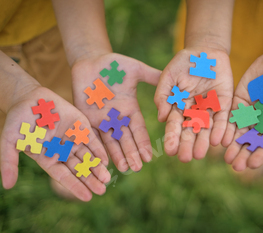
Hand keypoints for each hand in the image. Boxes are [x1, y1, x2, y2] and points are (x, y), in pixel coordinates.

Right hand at [0, 87, 110, 200]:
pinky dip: (99, 149)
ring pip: (87, 156)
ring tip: (107, 178)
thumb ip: (10, 162)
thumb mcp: (10, 141)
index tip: (88, 197)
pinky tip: (106, 159)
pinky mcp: (81, 126)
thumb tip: (7, 186)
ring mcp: (73, 139)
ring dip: (97, 167)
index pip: (64, 176)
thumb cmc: (17, 120)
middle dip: (90, 180)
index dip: (75, 186)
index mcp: (48, 158)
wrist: (28, 97)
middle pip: (78, 169)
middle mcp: (62, 151)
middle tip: (102, 190)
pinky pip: (91, 140)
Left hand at [71, 53, 160, 171]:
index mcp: (130, 109)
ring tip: (123, 168)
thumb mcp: (136, 70)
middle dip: (131, 153)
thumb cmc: (114, 64)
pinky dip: (96, 146)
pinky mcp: (85, 117)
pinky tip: (101, 159)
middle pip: (125, 139)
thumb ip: (152, 78)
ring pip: (109, 140)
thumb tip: (174, 84)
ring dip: (116, 154)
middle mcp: (116, 117)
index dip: (143, 143)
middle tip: (137, 168)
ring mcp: (101, 119)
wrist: (90, 60)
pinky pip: (91, 134)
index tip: (149, 156)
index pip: (138, 129)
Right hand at [154, 47, 233, 161]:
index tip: (169, 150)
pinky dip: (222, 130)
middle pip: (191, 131)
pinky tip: (219, 142)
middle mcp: (194, 111)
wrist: (206, 51)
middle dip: (188, 144)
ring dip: (204, 141)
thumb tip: (161, 118)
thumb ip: (163, 94)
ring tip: (200, 154)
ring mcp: (210, 109)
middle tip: (185, 158)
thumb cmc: (184, 62)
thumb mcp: (169, 75)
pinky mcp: (225, 103)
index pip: (175, 125)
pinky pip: (225, 119)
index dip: (172, 137)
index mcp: (179, 106)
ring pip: (207, 128)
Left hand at [222, 52, 262, 170]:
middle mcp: (258, 125)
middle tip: (235, 165)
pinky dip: (226, 129)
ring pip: (237, 134)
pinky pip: (230, 119)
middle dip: (242, 154)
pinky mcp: (236, 105)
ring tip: (227, 157)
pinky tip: (222, 138)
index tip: (252, 164)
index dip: (259, 156)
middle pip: (249, 143)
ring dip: (232, 146)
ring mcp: (247, 115)